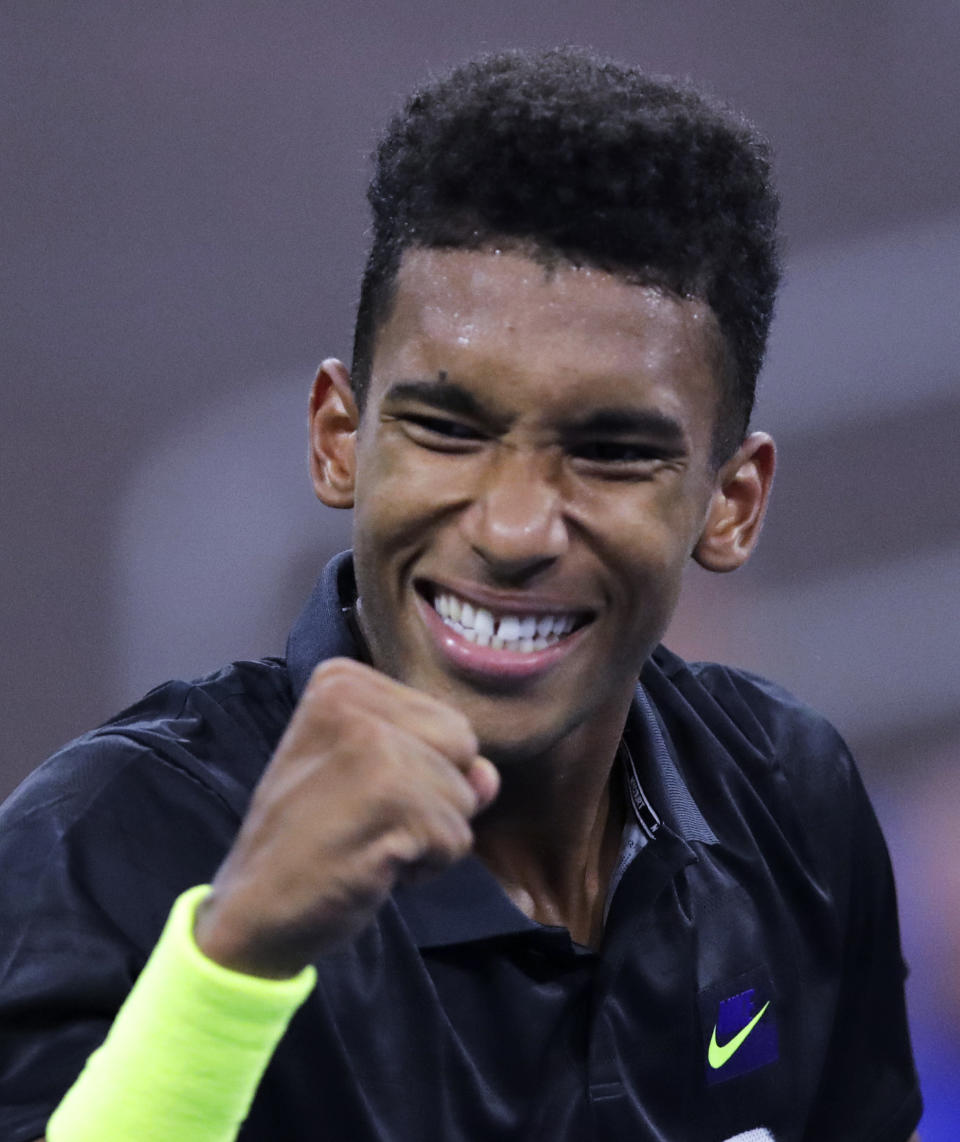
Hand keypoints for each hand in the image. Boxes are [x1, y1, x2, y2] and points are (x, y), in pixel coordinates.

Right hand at [193, 658, 498, 977]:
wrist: (253, 911)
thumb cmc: (313, 840)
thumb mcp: (374, 777)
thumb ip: (438, 760)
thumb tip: (487, 777)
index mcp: (340, 681)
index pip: (445, 720)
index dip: (421, 768)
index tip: (361, 792)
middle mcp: (351, 700)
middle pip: (462, 745)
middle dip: (435, 795)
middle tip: (368, 818)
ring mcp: (369, 746)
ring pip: (464, 794)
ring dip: (428, 836)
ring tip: (366, 841)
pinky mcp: (387, 797)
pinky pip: (456, 837)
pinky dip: (426, 866)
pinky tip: (373, 866)